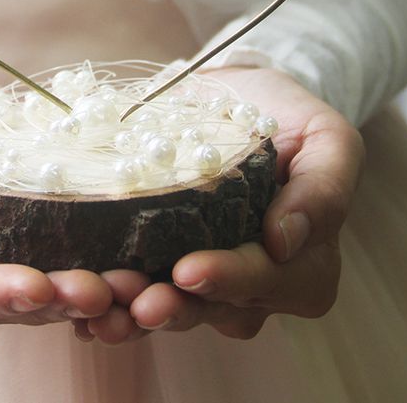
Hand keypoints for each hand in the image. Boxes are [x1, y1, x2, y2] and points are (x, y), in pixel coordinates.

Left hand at [75, 66, 364, 343]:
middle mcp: (254, 285)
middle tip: (133, 300)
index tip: (189, 270)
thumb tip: (286, 241)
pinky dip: (106, 301)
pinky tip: (78, 301)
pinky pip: (137, 293)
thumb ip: (324, 189)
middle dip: (172, 307)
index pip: (269, 284)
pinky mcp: (162, 263)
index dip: (230, 281)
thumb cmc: (290, 117)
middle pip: (214, 309)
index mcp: (303, 266)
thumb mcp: (328, 139)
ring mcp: (205, 278)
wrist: (239, 95)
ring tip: (98, 302)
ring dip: (131, 312)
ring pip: (172, 310)